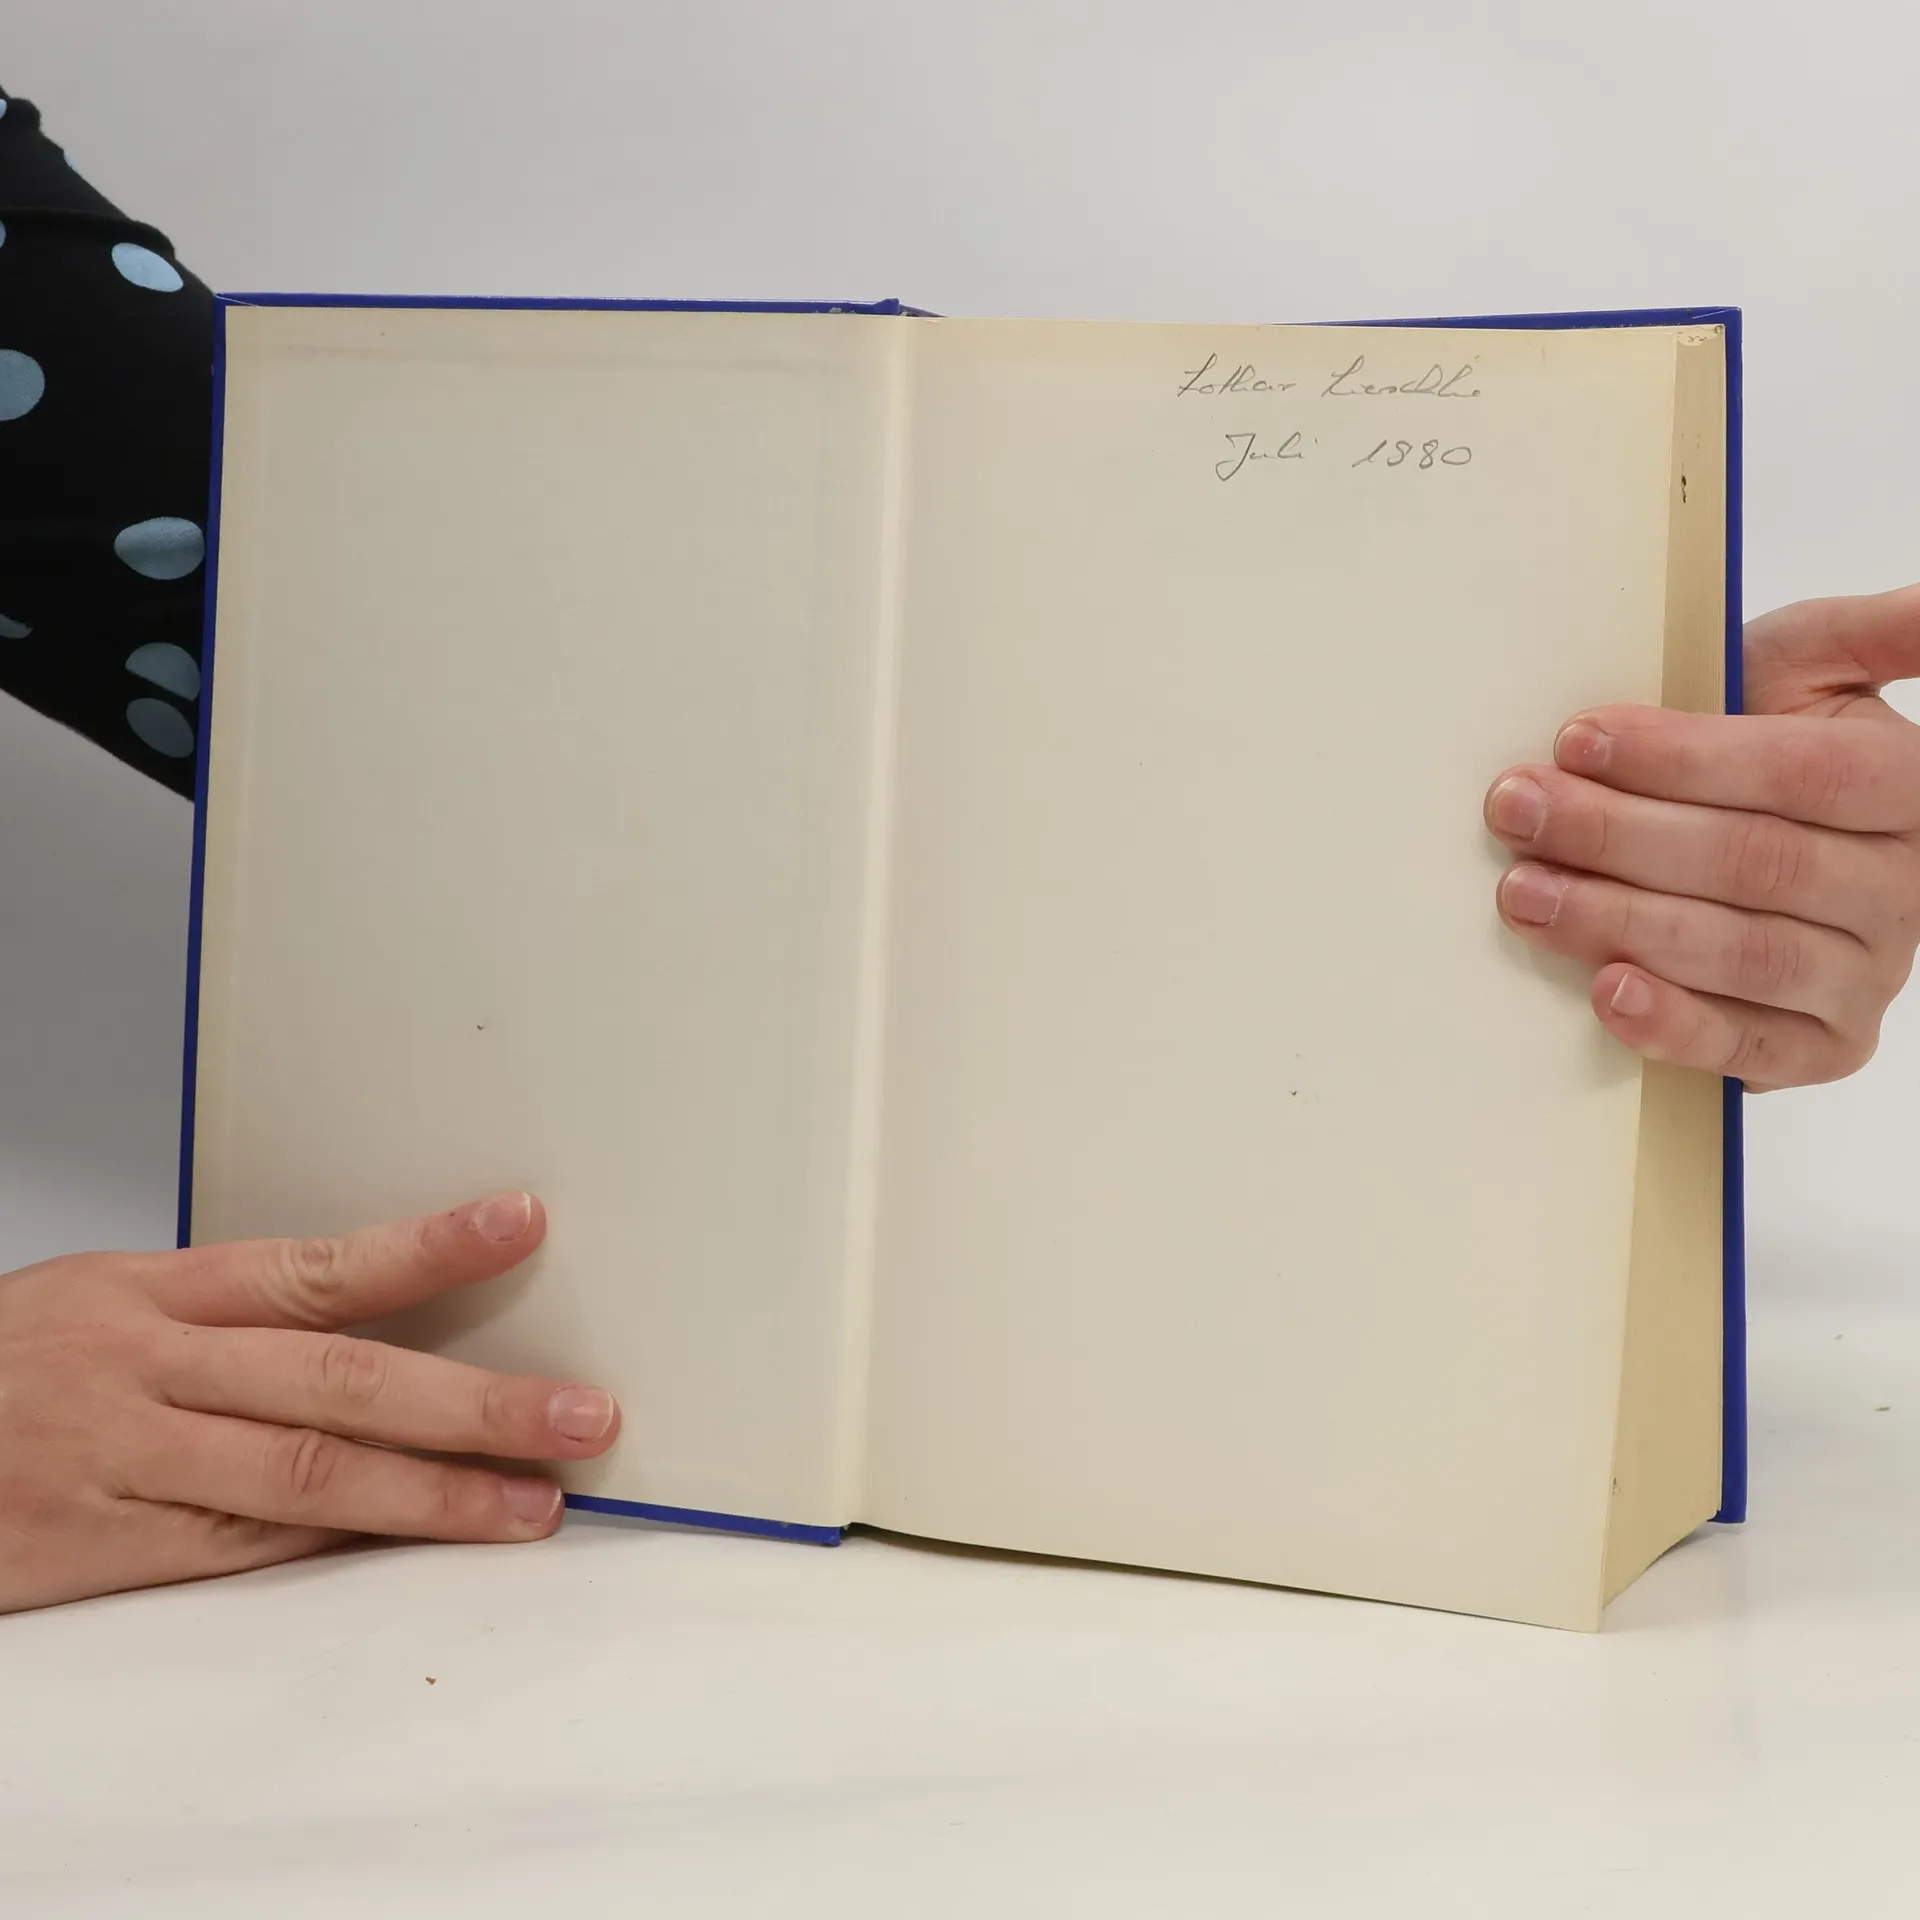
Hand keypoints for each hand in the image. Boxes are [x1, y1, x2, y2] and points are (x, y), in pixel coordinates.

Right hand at [0, 1192, 618, 1613]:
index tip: (522, 1224)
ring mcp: (124, 1462)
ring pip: (303, 1478)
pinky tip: (416, 1547)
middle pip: (336, 1380)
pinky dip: (339, 1550)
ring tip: (529, 1502)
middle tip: (578, 1414)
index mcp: (156, 1293)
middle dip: (472, 1403)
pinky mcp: (99, 1549)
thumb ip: (232, 1319)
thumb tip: (377, 1321)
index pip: (317, 1265)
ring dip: (432, 1496)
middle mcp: (147, 1369)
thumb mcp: (105, 1304)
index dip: (428, 1246)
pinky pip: (242, 1551)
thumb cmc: (3, 1368)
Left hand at [1485, 586, 1919, 1089]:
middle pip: (1756, 863)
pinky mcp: (1826, 1047)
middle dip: (1620, 835)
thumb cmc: (1762, 736)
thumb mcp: (1809, 665)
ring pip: (1744, 954)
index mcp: (1907, 785)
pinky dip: (1674, 1025)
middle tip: (1519, 812)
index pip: (1798, 773)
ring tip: (1526, 892)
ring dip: (1621, 923)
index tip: (1576, 739)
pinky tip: (1606, 993)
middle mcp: (1902, 887)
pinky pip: (1752, 1047)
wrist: (1752, 832)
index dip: (1682, 758)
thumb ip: (1867, 631)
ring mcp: (1870, 975)